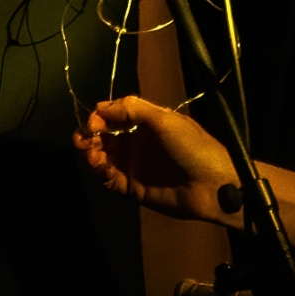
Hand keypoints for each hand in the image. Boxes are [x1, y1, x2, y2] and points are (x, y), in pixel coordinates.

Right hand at [74, 96, 239, 226]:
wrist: (212, 186)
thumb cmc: (192, 147)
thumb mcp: (165, 119)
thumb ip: (132, 109)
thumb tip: (99, 107)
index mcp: (149, 123)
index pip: (116, 115)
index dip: (101, 116)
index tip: (93, 121)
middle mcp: (140, 143)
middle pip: (106, 136)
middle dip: (91, 135)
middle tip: (82, 139)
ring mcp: (136, 166)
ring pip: (104, 157)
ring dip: (92, 153)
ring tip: (90, 153)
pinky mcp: (133, 188)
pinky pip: (110, 179)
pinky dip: (100, 171)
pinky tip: (100, 166)